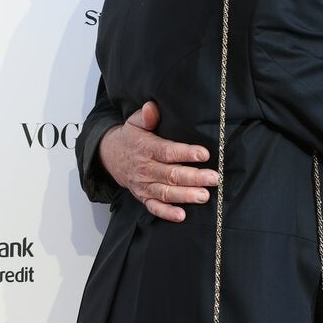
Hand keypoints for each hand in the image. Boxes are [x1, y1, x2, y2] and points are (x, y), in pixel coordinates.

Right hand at [98, 101, 218, 221]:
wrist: (109, 156)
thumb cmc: (130, 137)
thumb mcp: (134, 122)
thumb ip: (146, 116)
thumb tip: (152, 107)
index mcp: (147, 148)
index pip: (168, 151)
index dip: (186, 153)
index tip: (204, 154)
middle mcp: (145, 168)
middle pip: (171, 174)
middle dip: (194, 177)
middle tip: (213, 178)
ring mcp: (144, 185)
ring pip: (165, 192)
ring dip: (185, 196)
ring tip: (204, 196)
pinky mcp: (142, 196)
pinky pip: (154, 207)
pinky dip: (166, 213)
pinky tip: (181, 215)